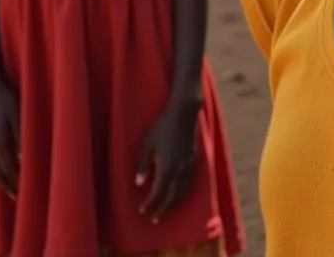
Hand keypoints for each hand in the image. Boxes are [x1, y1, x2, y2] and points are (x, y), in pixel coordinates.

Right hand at [0, 81, 19, 196]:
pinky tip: (1, 170)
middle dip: (7, 186)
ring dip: (0, 180)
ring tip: (9, 189)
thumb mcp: (17, 117)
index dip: (15, 183)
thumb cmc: (5, 100)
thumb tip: (24, 160)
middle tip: (16, 198)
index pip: (7, 170)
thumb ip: (20, 139)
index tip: (23, 195)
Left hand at [136, 100, 200, 221]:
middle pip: (172, 197)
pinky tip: (180, 196)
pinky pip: (190, 184)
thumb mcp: (148, 144)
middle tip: (154, 219)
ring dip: (174, 205)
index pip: (158, 192)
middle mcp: (179, 170)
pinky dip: (184, 194)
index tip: (142, 211)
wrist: (183, 114)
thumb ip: (143, 165)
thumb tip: (139, 184)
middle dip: (163, 210)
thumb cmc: (162, 127)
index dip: (150, 203)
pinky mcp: (194, 161)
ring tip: (167, 212)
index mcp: (167, 167)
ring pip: (183, 192)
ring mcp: (189, 166)